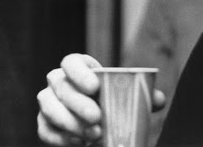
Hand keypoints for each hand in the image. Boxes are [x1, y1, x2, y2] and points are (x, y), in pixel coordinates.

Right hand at [36, 54, 167, 145]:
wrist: (98, 126)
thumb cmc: (112, 104)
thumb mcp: (126, 97)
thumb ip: (142, 95)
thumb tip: (158, 99)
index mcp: (77, 68)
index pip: (71, 62)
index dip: (79, 73)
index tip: (95, 87)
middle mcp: (58, 81)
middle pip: (60, 86)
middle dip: (77, 102)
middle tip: (97, 117)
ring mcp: (48, 102)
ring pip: (49, 107)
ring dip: (70, 121)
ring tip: (94, 134)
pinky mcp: (44, 124)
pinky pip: (45, 130)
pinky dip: (61, 138)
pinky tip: (78, 142)